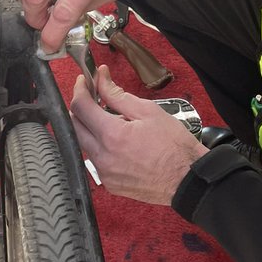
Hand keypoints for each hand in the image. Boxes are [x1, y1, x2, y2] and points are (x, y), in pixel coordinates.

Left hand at [70, 66, 207, 205]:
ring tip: (110, 120)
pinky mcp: (109, 184)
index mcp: (112, 136)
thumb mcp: (147, 111)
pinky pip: (95, 160)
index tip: (85, 81)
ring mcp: (104, 173)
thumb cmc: (174, 145)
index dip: (80, 89)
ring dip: (89, 128)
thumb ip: (117, 95)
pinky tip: (117, 142)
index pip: (80, 107)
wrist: (187, 179)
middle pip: (74, 126)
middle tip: (93, 97)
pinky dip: (100, 147)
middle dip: (80, 108)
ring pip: (83, 144)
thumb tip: (101, 78)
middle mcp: (103, 157)